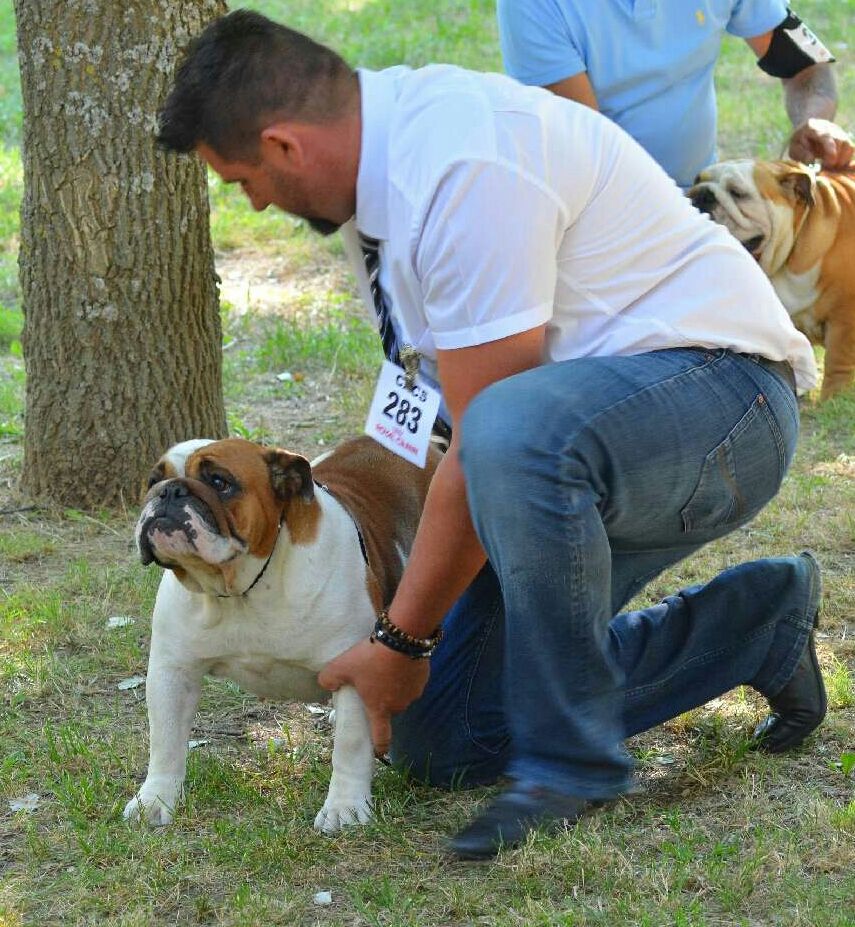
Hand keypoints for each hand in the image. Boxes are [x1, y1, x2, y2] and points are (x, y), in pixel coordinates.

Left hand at [318, 638, 429, 755]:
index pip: (381, 736)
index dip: (379, 747)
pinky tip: (398, 660)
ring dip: (395, 686)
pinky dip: (405, 674)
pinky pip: (412, 680)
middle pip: (389, 709)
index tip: (378, 752)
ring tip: (385, 667)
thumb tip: (328, 684)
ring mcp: (414, 692)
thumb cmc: (371, 658)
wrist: (402, 637)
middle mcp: (399, 705)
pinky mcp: (423, 677)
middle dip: (382, 701)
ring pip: (401, 694)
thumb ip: (329, 679)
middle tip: (372, 684)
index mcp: (380, 708)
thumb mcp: (342, 666)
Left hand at [788, 118, 853, 170]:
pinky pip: (851, 149)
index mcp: (813, 128)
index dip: (830, 148)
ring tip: (832, 169)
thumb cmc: (799, 141)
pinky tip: (838, 167)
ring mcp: (838, 132)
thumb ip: (801, 153)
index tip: (831, 162)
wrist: (808, 129)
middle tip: (828, 169)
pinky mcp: (844, 138)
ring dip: (843, 159)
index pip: (826, 136)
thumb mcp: (794, 147)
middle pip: (840, 140)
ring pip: (848, 144)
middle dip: (837, 157)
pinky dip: (846, 159)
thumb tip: (811, 160)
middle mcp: (829, 127)